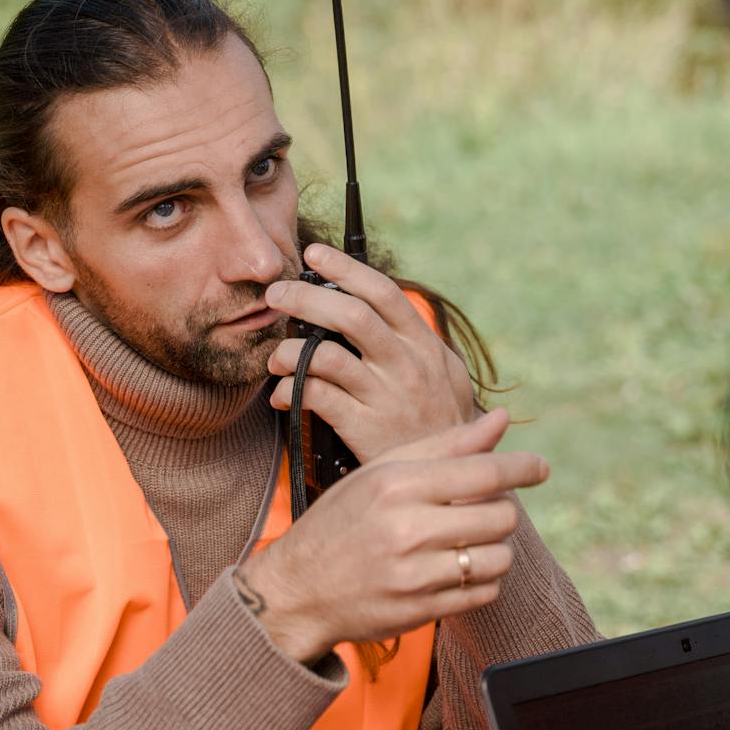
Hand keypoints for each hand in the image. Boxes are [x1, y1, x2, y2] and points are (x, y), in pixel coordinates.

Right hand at [237, 407, 547, 660]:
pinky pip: (485, 592)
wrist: (298, 589)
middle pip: (500, 517)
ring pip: (499, 558)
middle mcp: (407, 528)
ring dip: (495, 548)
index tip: (540, 467)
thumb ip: (445, 446)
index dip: (522, 467)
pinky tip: (457, 568)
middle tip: (480, 510)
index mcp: (398, 484)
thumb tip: (500, 420)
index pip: (483, 473)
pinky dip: (483, 579)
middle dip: (501, 511)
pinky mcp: (423, 611)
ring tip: (468, 541)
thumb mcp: (382, 472)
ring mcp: (415, 574)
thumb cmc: (343, 521)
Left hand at [265, 243, 475, 460]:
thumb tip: (376, 306)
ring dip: (289, 350)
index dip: (346, 268)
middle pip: (351, 315)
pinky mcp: (364, 428)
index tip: (315, 254)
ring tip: (275, 357)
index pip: (383, 293)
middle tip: (277, 294)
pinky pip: (316, 397)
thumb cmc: (442, 422)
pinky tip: (281, 396)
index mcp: (423, 345)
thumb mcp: (445, 373)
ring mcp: (385, 396)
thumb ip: (414, 341)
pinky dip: (290, 391)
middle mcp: (406, 365)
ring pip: (326, 355)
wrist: (453, 475)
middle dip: (305, 297)